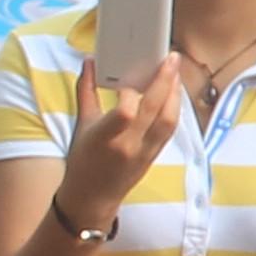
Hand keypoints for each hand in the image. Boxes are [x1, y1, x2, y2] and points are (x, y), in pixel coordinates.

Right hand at [59, 55, 187, 222]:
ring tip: (174, 74)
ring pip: (169, 118)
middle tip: (171, 59)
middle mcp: (128, 145)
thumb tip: (89, 62)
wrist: (93, 196)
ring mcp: (145, 151)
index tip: (126, 84)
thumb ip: (86, 90)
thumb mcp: (81, 124)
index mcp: (105, 138)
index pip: (124, 112)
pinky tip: (172, 93)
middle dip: (165, 80)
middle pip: (154, 109)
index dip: (129, 94)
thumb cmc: (82, 160)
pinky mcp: (155, 154)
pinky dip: (174, 107)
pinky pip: (170, 127)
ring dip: (175, 94)